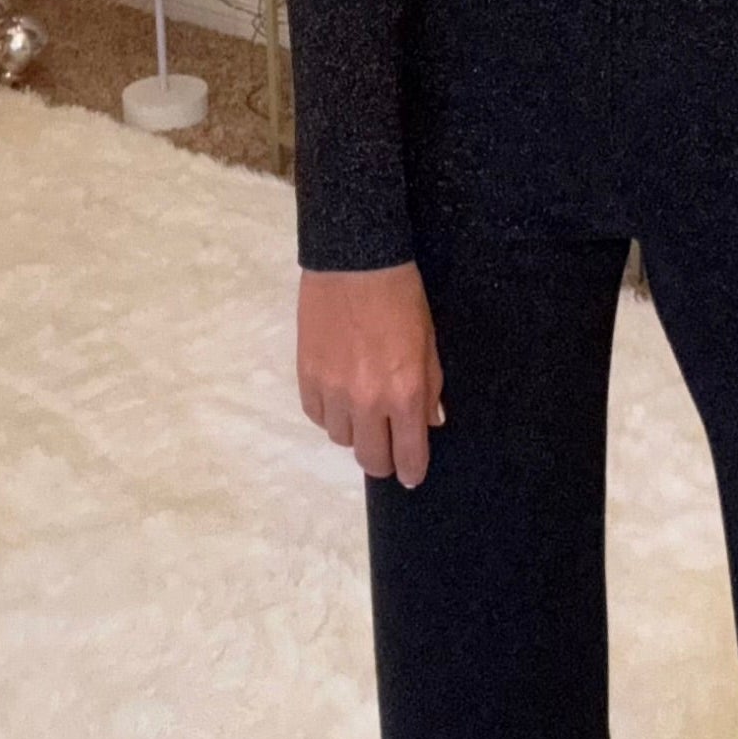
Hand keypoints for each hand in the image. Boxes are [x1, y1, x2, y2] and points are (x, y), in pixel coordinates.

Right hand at [296, 262, 445, 487]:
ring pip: (340, 439)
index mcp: (404, 392)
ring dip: (355, 432)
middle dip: (382, 460)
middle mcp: (366, 400)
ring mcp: (332, 390)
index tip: (410, 476)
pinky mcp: (306, 376)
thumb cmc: (401, 297)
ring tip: (363, 411)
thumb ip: (430, 388)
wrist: (354, 262)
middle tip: (387, 449)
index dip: (410, 471)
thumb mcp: (429, 341)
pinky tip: (340, 398)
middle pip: (369, 458)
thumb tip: (429, 423)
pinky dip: (330, 414)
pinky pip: (317, 416)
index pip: (407, 454)